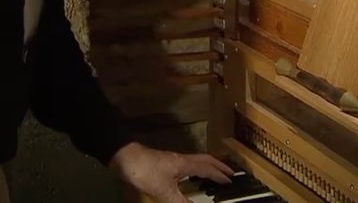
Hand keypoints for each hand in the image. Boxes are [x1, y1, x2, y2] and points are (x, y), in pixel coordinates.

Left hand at [110, 141, 233, 202]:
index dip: (220, 175)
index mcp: (185, 164)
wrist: (126, 158)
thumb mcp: (164, 191)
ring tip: (215, 172)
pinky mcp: (165, 161)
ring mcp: (173, 159)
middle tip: (230, 172)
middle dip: (218, 166)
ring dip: (208, 165)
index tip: (231, 180)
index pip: (208, 169)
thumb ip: (181, 202)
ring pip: (197, 159)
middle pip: (205, 159)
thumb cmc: (146, 172)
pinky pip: (188, 162)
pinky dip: (196, 167)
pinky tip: (190, 175)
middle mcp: (182, 159)